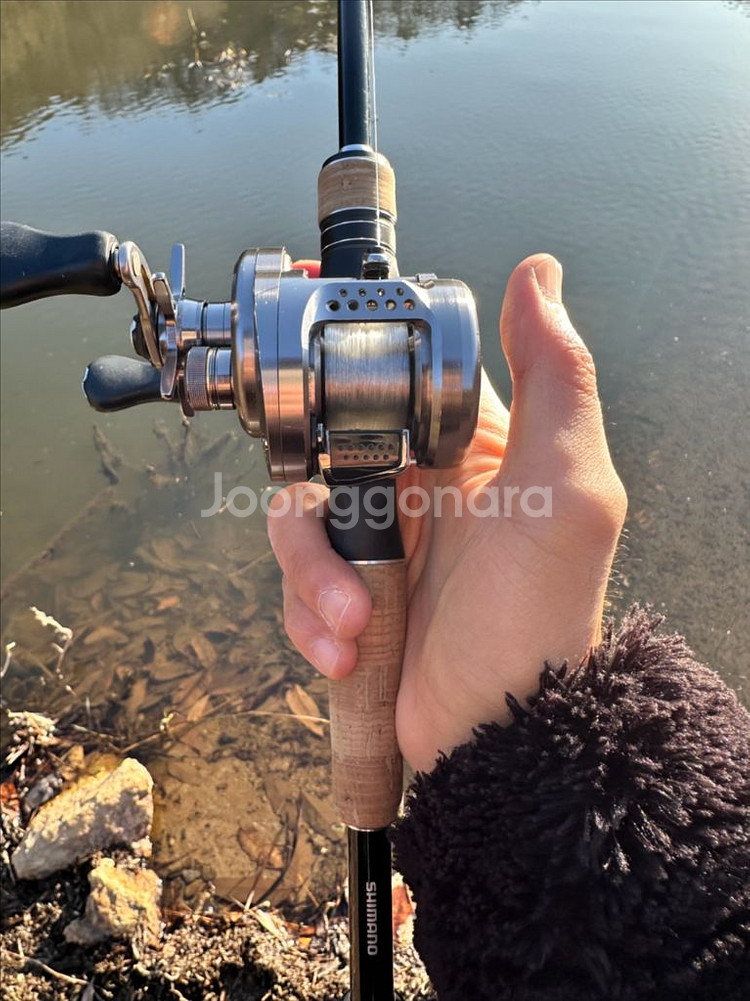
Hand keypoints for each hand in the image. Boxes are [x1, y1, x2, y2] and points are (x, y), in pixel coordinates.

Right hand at [268, 255, 626, 771]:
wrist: (501, 729)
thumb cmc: (542, 612)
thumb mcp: (568, 485)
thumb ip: (555, 376)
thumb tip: (537, 273)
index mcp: (465, 448)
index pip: (393, 382)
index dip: (352, 370)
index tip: (317, 363)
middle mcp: (415, 488)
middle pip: (321, 454)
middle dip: (321, 517)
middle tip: (350, 553)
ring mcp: (376, 544)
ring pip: (296, 522)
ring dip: (314, 577)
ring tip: (356, 620)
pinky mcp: (346, 593)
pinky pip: (293, 584)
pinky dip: (309, 617)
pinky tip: (348, 648)